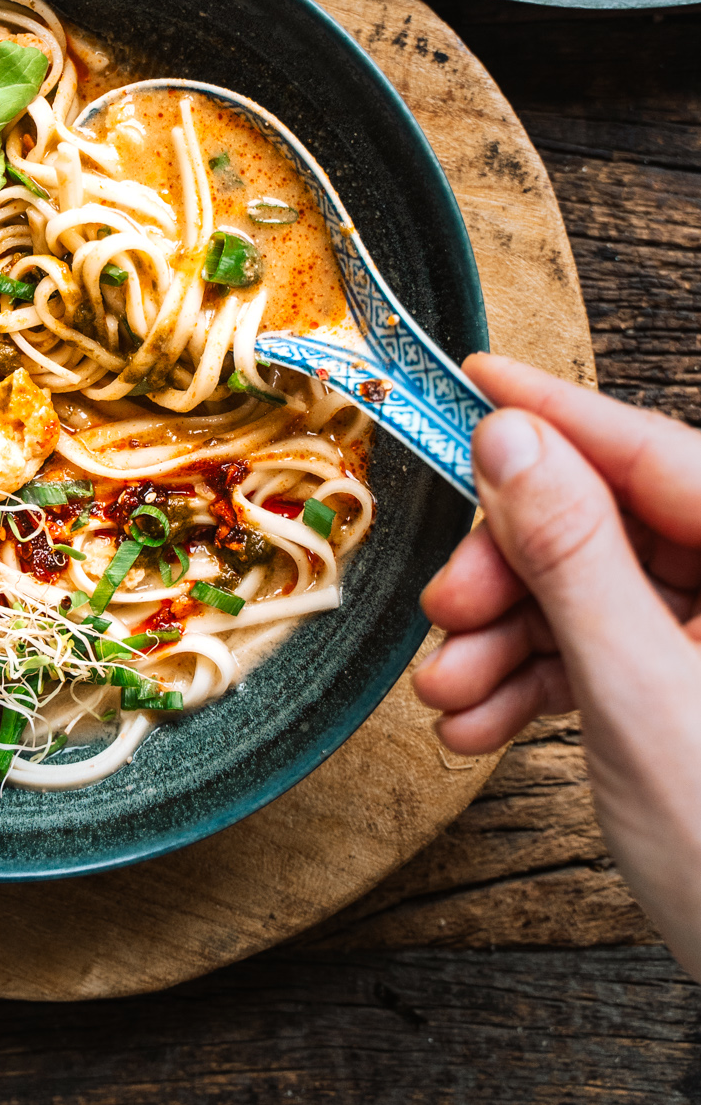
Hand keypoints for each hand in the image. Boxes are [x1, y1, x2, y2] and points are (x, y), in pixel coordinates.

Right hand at [414, 352, 700, 978]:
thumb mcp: (643, 698)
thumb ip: (575, 559)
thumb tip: (515, 442)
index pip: (659, 453)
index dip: (557, 414)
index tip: (472, 381)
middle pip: (617, 527)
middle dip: (513, 569)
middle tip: (446, 610)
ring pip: (602, 596)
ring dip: (512, 640)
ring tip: (450, 697)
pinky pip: (613, 656)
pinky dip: (541, 683)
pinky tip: (482, 722)